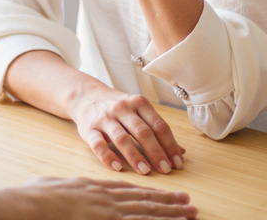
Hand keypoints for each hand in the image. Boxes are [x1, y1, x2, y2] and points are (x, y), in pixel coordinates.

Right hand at [0, 177, 195, 219]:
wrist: (24, 203)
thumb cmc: (33, 198)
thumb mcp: (56, 188)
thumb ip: (72, 190)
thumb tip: (74, 192)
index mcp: (92, 186)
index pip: (128, 190)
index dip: (150, 193)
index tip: (166, 194)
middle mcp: (103, 195)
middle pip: (142, 198)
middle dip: (167, 202)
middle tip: (190, 204)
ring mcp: (103, 209)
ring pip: (143, 210)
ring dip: (168, 213)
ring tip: (188, 214)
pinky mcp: (102, 219)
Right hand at [69, 82, 185, 175]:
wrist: (85, 96)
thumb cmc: (118, 108)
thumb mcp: (139, 112)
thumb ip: (157, 130)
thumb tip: (181, 152)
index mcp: (138, 103)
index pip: (158, 125)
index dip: (170, 145)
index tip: (178, 163)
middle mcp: (122, 108)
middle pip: (142, 131)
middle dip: (156, 152)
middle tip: (165, 170)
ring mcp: (104, 118)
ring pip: (121, 138)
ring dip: (135, 156)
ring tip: (145, 171)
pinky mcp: (89, 128)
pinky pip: (98, 144)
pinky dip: (107, 156)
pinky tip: (118, 167)